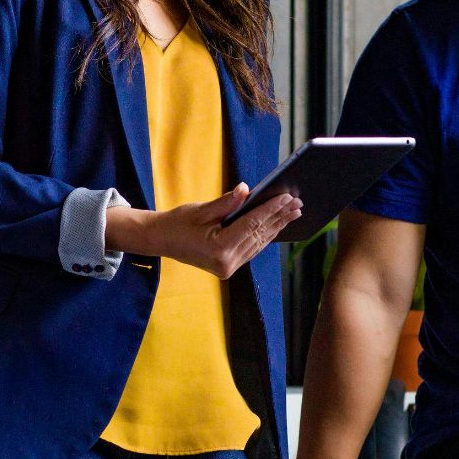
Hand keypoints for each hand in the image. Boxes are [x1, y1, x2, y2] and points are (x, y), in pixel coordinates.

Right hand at [110, 184, 301, 279]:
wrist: (161, 241)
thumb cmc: (177, 223)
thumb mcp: (201, 210)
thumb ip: (226, 203)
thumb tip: (247, 190)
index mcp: (219, 249)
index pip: (252, 225)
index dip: (271, 209)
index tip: (286, 197)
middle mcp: (227, 263)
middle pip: (259, 235)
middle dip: (279, 217)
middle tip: (297, 202)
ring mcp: (229, 268)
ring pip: (259, 244)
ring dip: (277, 226)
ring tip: (293, 212)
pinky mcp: (229, 267)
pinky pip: (253, 248)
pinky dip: (265, 235)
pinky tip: (277, 224)